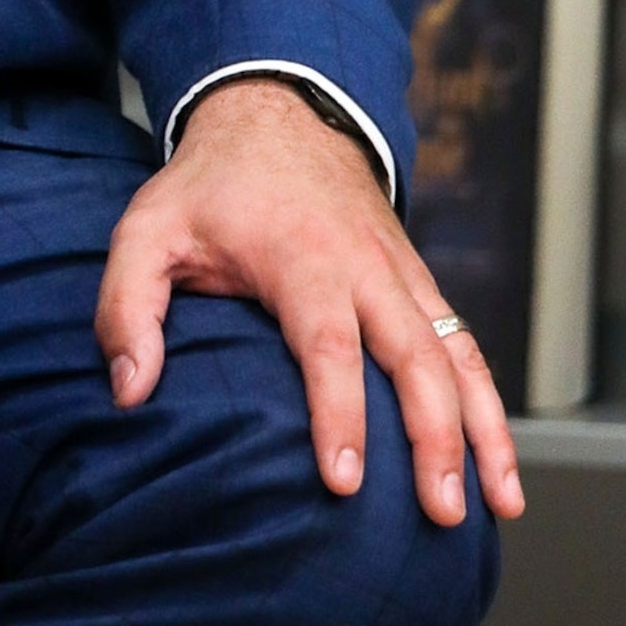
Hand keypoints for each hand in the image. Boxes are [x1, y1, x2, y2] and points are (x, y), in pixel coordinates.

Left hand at [96, 77, 524, 528]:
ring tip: (497, 505)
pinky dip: (489, 405)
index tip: (343, 481)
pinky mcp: (420, 284)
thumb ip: (126, 306)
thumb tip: (128, 390)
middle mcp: (364, 268)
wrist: (276, 112)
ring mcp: (401, 274)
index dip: (339, 413)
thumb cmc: (207, 188)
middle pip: (413, 357)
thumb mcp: (146, 230)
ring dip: (482, 430)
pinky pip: (465, 346)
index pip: (327, 344)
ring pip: (456, 355)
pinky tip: (499, 467)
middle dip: (432, 437)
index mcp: (300, 257)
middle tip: (439, 513)